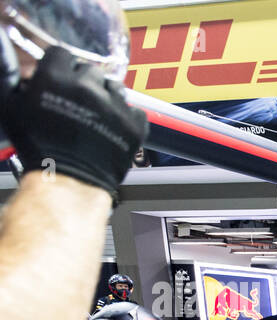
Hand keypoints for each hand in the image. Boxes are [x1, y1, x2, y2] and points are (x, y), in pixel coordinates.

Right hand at [0, 47, 147, 199]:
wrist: (69, 180)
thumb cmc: (39, 149)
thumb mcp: (14, 110)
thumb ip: (18, 84)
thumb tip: (28, 74)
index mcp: (56, 77)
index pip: (63, 54)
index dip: (61, 66)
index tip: (61, 77)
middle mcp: (88, 86)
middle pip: (90, 70)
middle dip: (84, 82)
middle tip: (79, 100)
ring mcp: (115, 105)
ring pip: (115, 88)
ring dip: (107, 97)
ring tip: (98, 114)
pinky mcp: (134, 125)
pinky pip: (136, 111)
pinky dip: (127, 117)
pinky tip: (115, 127)